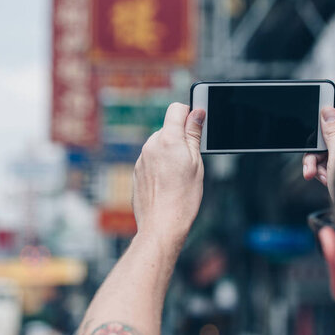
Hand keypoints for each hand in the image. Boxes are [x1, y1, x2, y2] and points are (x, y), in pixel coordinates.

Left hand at [132, 103, 205, 250]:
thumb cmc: (183, 197)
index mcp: (167, 139)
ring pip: (160, 145)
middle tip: (192, 160)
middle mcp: (151, 145)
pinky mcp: (137, 172)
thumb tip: (196, 113)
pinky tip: (168, 184)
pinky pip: (152, 160)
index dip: (189, 114)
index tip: (198, 126)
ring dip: (171, 153)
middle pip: (169, 129)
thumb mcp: (196, 162)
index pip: (177, 109)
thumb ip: (194, 135)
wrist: (161, 224)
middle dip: (181, 138)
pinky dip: (161, 166)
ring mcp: (141, 159)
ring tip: (180, 176)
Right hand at [303, 94, 334, 197]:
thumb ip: (333, 131)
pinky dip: (324, 171)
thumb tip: (328, 110)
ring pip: (327, 149)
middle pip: (330, 131)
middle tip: (311, 156)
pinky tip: (326, 181)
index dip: (331, 102)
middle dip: (316, 145)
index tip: (317, 104)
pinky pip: (330, 163)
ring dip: (317, 162)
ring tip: (315, 175)